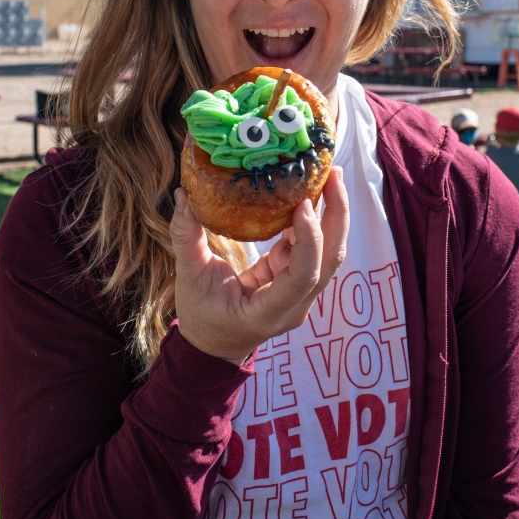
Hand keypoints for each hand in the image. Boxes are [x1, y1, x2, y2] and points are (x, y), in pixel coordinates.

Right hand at [170, 167, 348, 363]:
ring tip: (329, 175)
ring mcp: (301, 294)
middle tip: (333, 173)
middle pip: (329, 260)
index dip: (309, 241)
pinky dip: (312, 221)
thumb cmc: (202, 316)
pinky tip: (305, 193)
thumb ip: (186, 238)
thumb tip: (183, 194)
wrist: (214, 345)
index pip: (301, 277)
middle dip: (336, 215)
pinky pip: (312, 249)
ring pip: (328, 253)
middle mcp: (295, 305)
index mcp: (269, 311)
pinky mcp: (296, 279)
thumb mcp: (190, 279)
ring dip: (332, 214)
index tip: (303, 205)